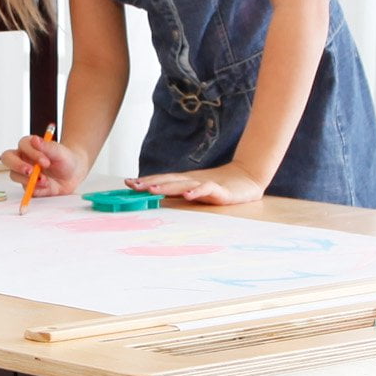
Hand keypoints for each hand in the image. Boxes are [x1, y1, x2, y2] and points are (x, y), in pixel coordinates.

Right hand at [1, 132, 85, 196]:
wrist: (73, 174)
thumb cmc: (65, 159)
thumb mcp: (59, 151)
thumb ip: (47, 146)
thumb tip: (35, 140)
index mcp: (29, 146)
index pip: (22, 145)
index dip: (32, 153)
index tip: (45, 161)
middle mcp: (23, 159)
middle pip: (8, 159)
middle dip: (18, 165)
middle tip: (31, 172)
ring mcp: (23, 173)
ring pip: (14, 175)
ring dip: (28, 179)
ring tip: (45, 182)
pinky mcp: (28, 186)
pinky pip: (25, 189)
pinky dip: (36, 189)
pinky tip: (46, 187)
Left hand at [128, 162, 266, 205]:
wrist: (247, 178)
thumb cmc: (220, 186)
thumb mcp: (195, 190)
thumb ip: (179, 192)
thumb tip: (157, 196)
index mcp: (186, 181)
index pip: (162, 179)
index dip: (145, 181)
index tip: (128, 183)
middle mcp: (192, 180)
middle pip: (168, 181)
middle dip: (149, 183)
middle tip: (132, 186)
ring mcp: (205, 184)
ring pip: (183, 184)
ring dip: (166, 186)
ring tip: (151, 190)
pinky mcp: (220, 191)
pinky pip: (207, 190)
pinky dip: (197, 192)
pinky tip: (187, 195)